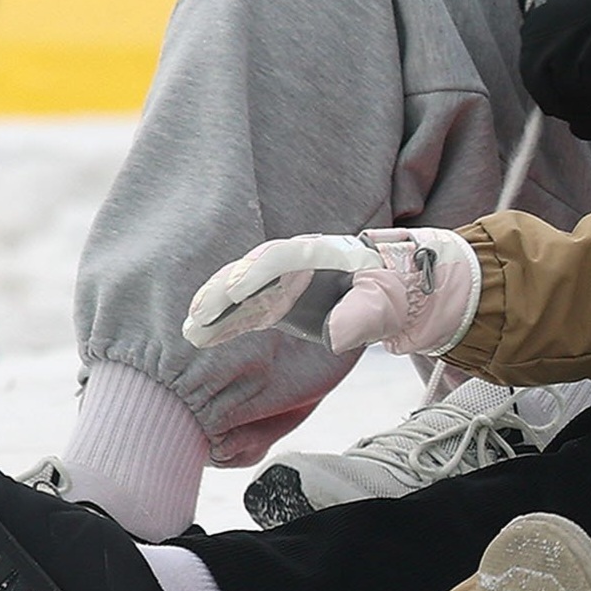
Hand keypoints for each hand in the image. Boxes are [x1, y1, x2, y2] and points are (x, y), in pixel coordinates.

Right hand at [184, 228, 480, 356]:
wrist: (399, 290)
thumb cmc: (394, 290)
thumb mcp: (387, 301)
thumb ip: (364, 314)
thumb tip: (337, 335)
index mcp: (320, 255)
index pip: (281, 259)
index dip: (256, 274)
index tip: (235, 292)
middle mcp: (296, 264)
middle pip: (250, 271)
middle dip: (222, 291)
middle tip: (199, 315)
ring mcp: (285, 283)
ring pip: (242, 290)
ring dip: (215, 308)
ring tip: (191, 329)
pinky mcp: (279, 302)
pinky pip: (246, 309)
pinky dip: (224, 321)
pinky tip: (201, 334)